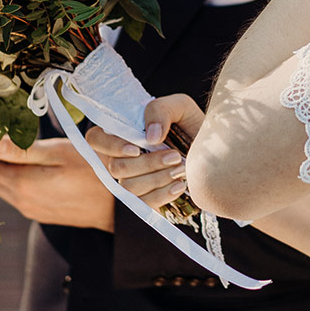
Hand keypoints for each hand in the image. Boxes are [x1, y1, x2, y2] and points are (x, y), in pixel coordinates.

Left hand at [0, 136, 114, 231]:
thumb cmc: (97, 171)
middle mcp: (21, 201)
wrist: (122, 206)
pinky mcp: (40, 212)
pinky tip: (6, 163)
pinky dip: (3, 177)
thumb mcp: (62, 152)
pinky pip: (11, 193)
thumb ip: (23, 149)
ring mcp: (30, 209)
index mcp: (22, 184)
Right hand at [83, 94, 205, 211]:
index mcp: (123, 132)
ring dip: (156, 179)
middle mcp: (122, 157)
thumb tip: (151, 137)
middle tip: (175, 156)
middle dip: (146, 164)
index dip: (111, 146)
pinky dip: (162, 195)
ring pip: (129, 187)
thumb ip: (160, 110)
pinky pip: (144, 204)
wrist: (213, 148)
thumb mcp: (180, 106)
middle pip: (116, 168)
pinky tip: (180, 185)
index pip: (96, 139)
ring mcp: (133, 179)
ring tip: (181, 169)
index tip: (137, 148)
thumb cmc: (189, 124)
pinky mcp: (147, 197)